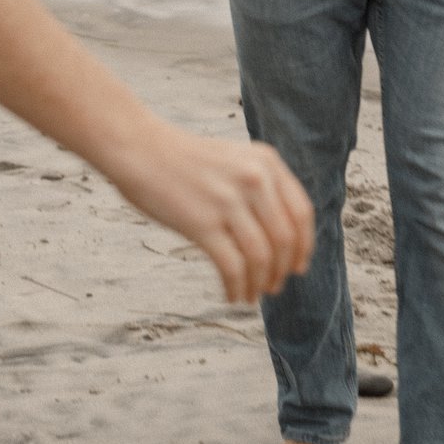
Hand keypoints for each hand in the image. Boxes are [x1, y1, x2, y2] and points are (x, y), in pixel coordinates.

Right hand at [101, 122, 313, 303]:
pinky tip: (231, 296)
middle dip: (282, 270)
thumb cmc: (183, 158)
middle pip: (285, 239)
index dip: (304, 246)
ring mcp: (229, 201)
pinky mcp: (203, 223)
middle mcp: (254, 179)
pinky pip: (232, 267)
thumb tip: (281, 237)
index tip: (298, 267)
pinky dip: (237, 287)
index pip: (302, 213)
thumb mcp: (234, 158)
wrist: (139, 148)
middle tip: (274, 287)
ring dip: (260, 283)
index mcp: (266, 162)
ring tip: (251, 295)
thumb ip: (260, 185)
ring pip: (262, 257)